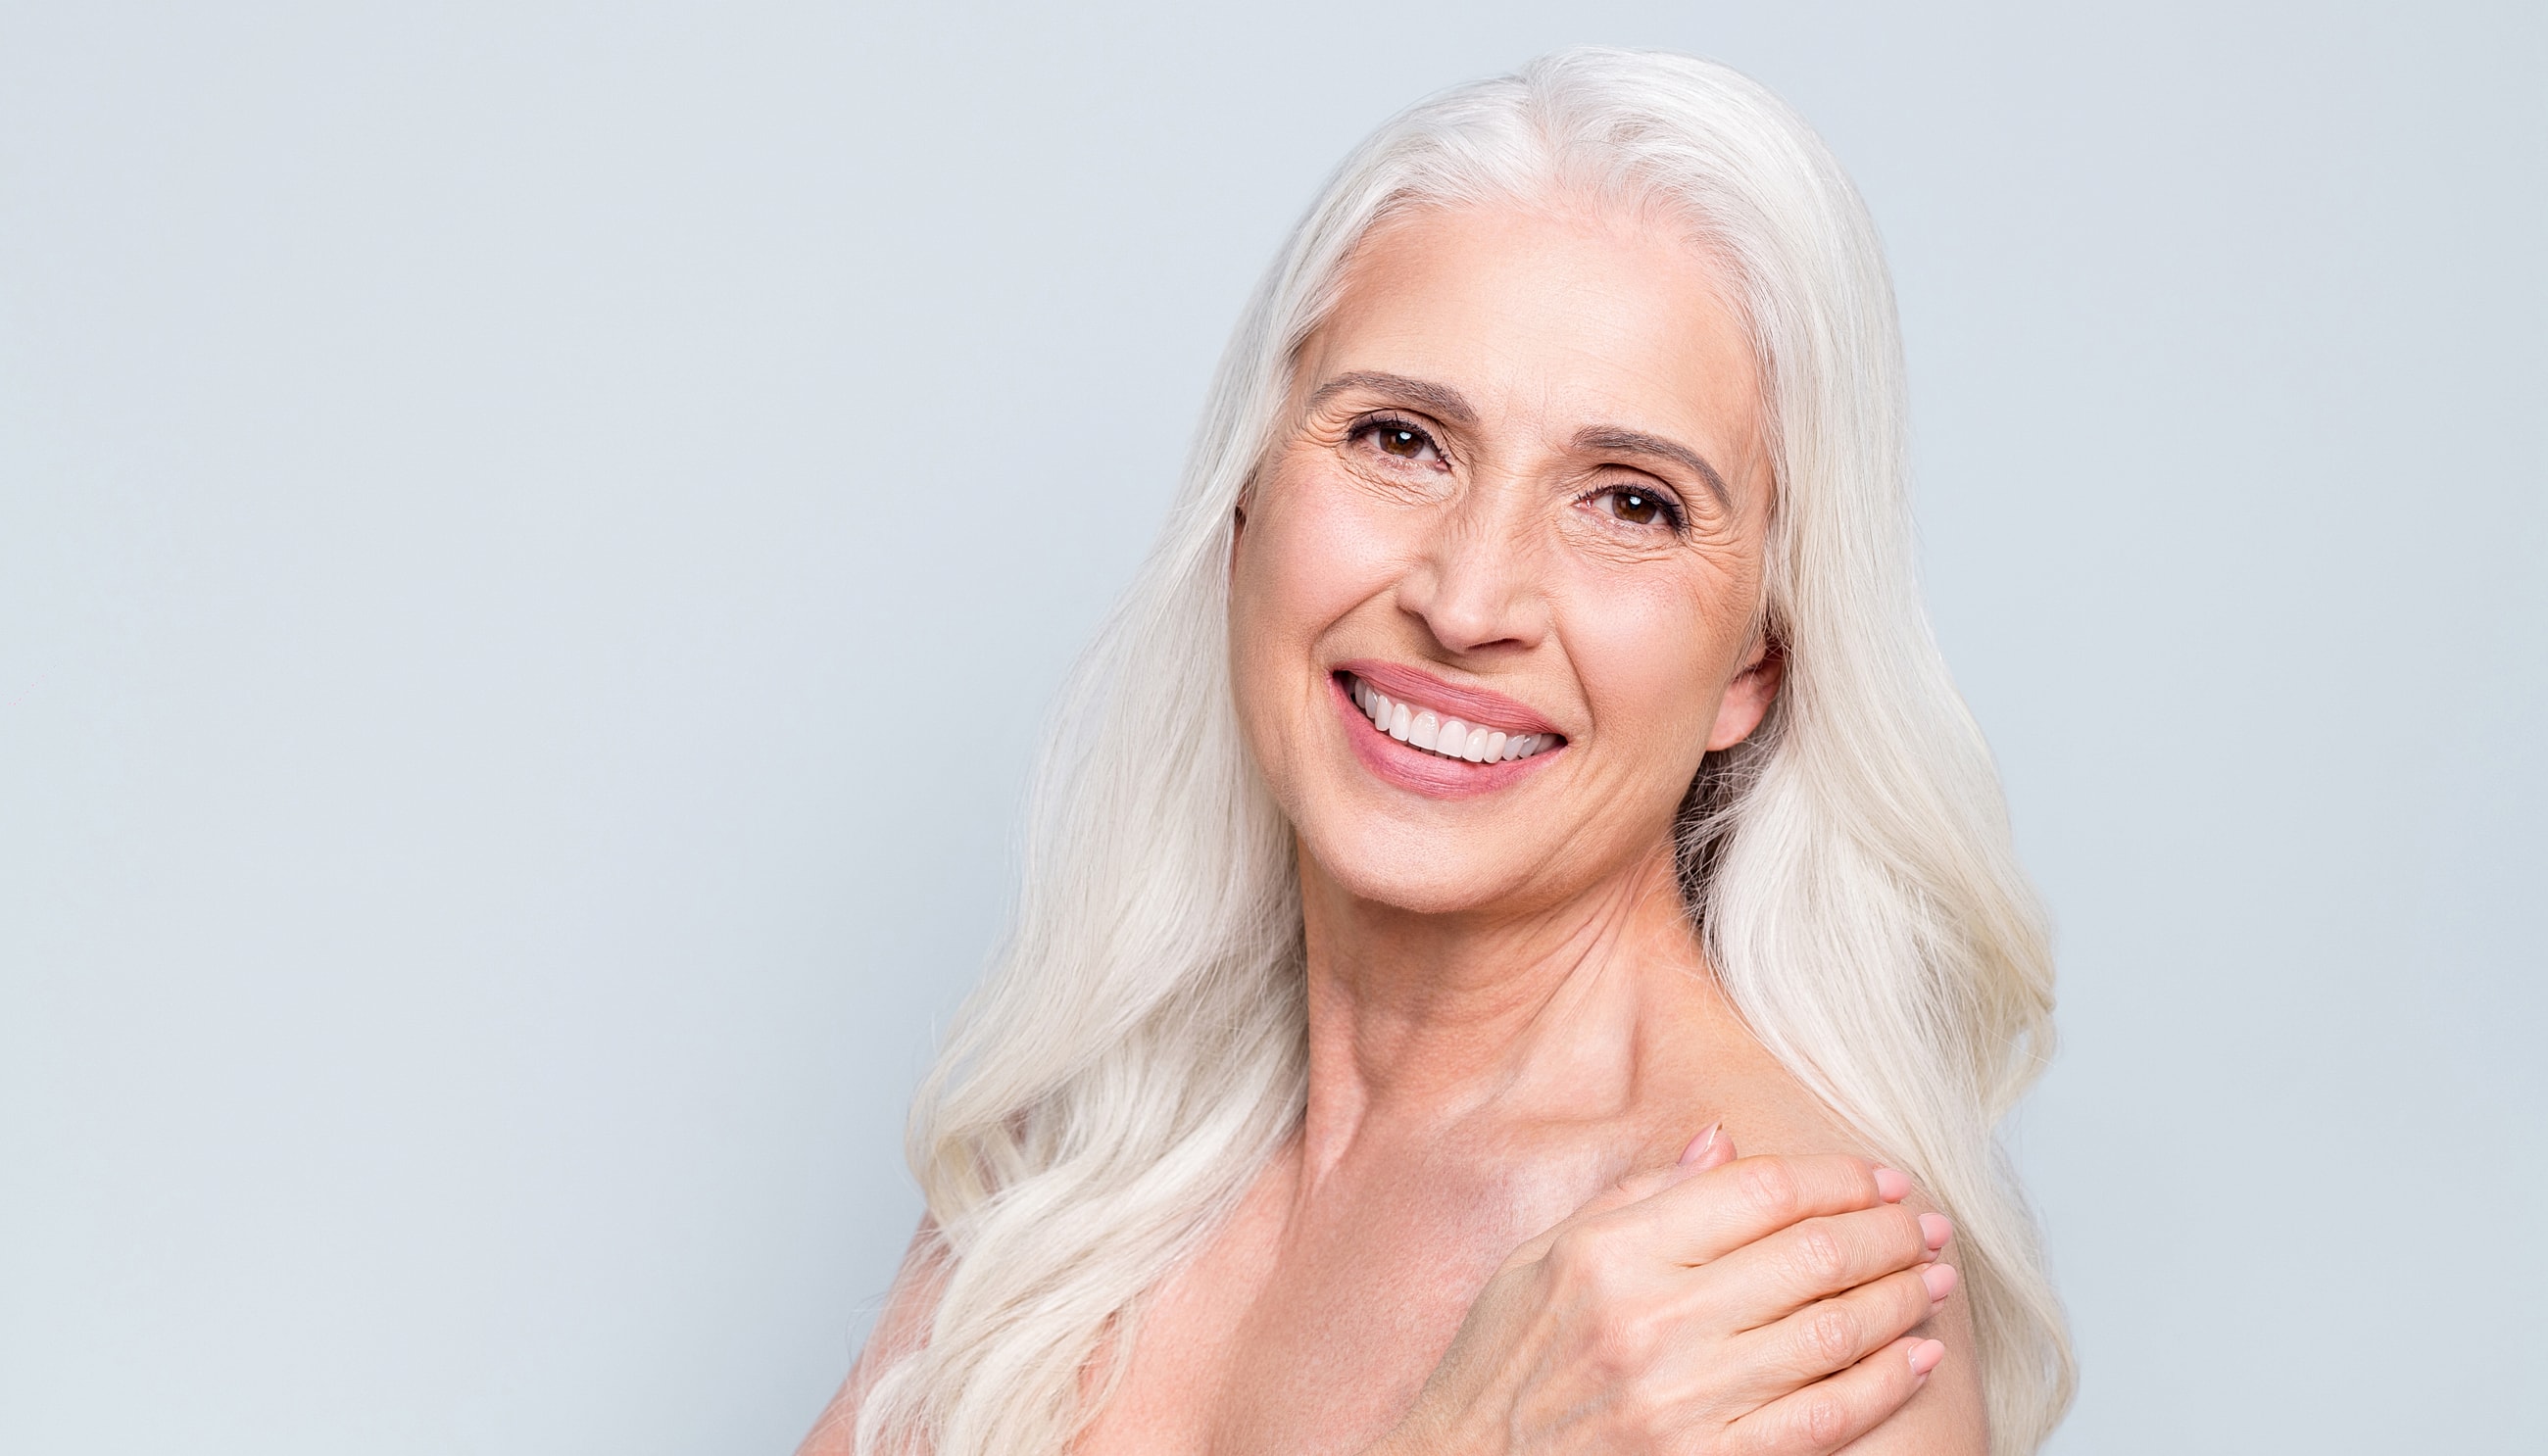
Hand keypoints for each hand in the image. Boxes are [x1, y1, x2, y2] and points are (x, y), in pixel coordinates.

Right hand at [1371, 1130, 1954, 1455]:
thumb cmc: (1499, 1369)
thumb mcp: (1540, 1258)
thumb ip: (1635, 1197)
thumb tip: (1721, 1145)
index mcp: (1611, 1253)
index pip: (1760, 1192)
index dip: (1838, 1179)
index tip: (1880, 1179)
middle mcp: (1651, 1319)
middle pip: (1810, 1255)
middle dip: (1886, 1233)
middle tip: (1924, 1224)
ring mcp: (1683, 1399)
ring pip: (1830, 1333)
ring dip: (1897, 1299)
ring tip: (1931, 1279)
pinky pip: (1821, 1418)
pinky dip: (1880, 1383)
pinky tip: (1911, 1356)